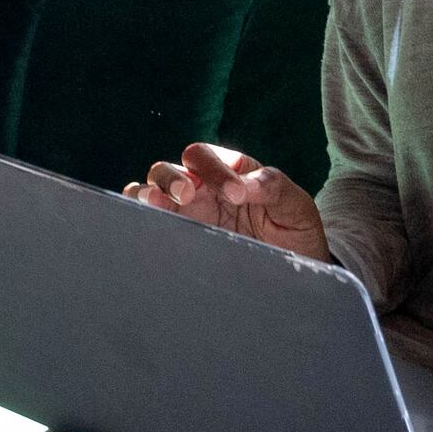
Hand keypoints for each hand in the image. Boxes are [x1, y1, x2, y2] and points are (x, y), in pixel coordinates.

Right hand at [124, 142, 329, 264]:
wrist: (291, 274)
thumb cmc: (293, 234)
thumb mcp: (295, 208)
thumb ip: (274, 187)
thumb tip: (247, 185)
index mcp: (229, 172)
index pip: (208, 157)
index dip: (217, 170)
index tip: (237, 195)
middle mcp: (201, 188)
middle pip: (170, 168)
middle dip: (173, 178)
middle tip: (187, 193)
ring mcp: (184, 212)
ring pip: (149, 189)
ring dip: (151, 192)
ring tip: (159, 203)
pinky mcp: (174, 235)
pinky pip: (143, 218)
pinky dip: (136, 214)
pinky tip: (146, 221)